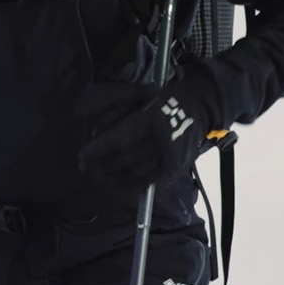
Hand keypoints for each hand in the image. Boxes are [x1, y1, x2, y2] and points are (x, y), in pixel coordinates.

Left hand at [82, 81, 220, 187]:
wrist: (201, 106)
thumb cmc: (163, 100)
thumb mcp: (139, 97)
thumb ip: (116, 113)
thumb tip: (95, 133)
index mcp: (149, 119)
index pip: (118, 139)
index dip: (98, 150)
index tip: (82, 156)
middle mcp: (159, 139)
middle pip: (125, 158)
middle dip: (102, 166)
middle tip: (86, 170)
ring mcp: (170, 155)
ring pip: (137, 172)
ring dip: (114, 178)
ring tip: (99, 179)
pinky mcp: (177, 166)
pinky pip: (153, 180)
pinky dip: (135, 185)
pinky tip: (121, 187)